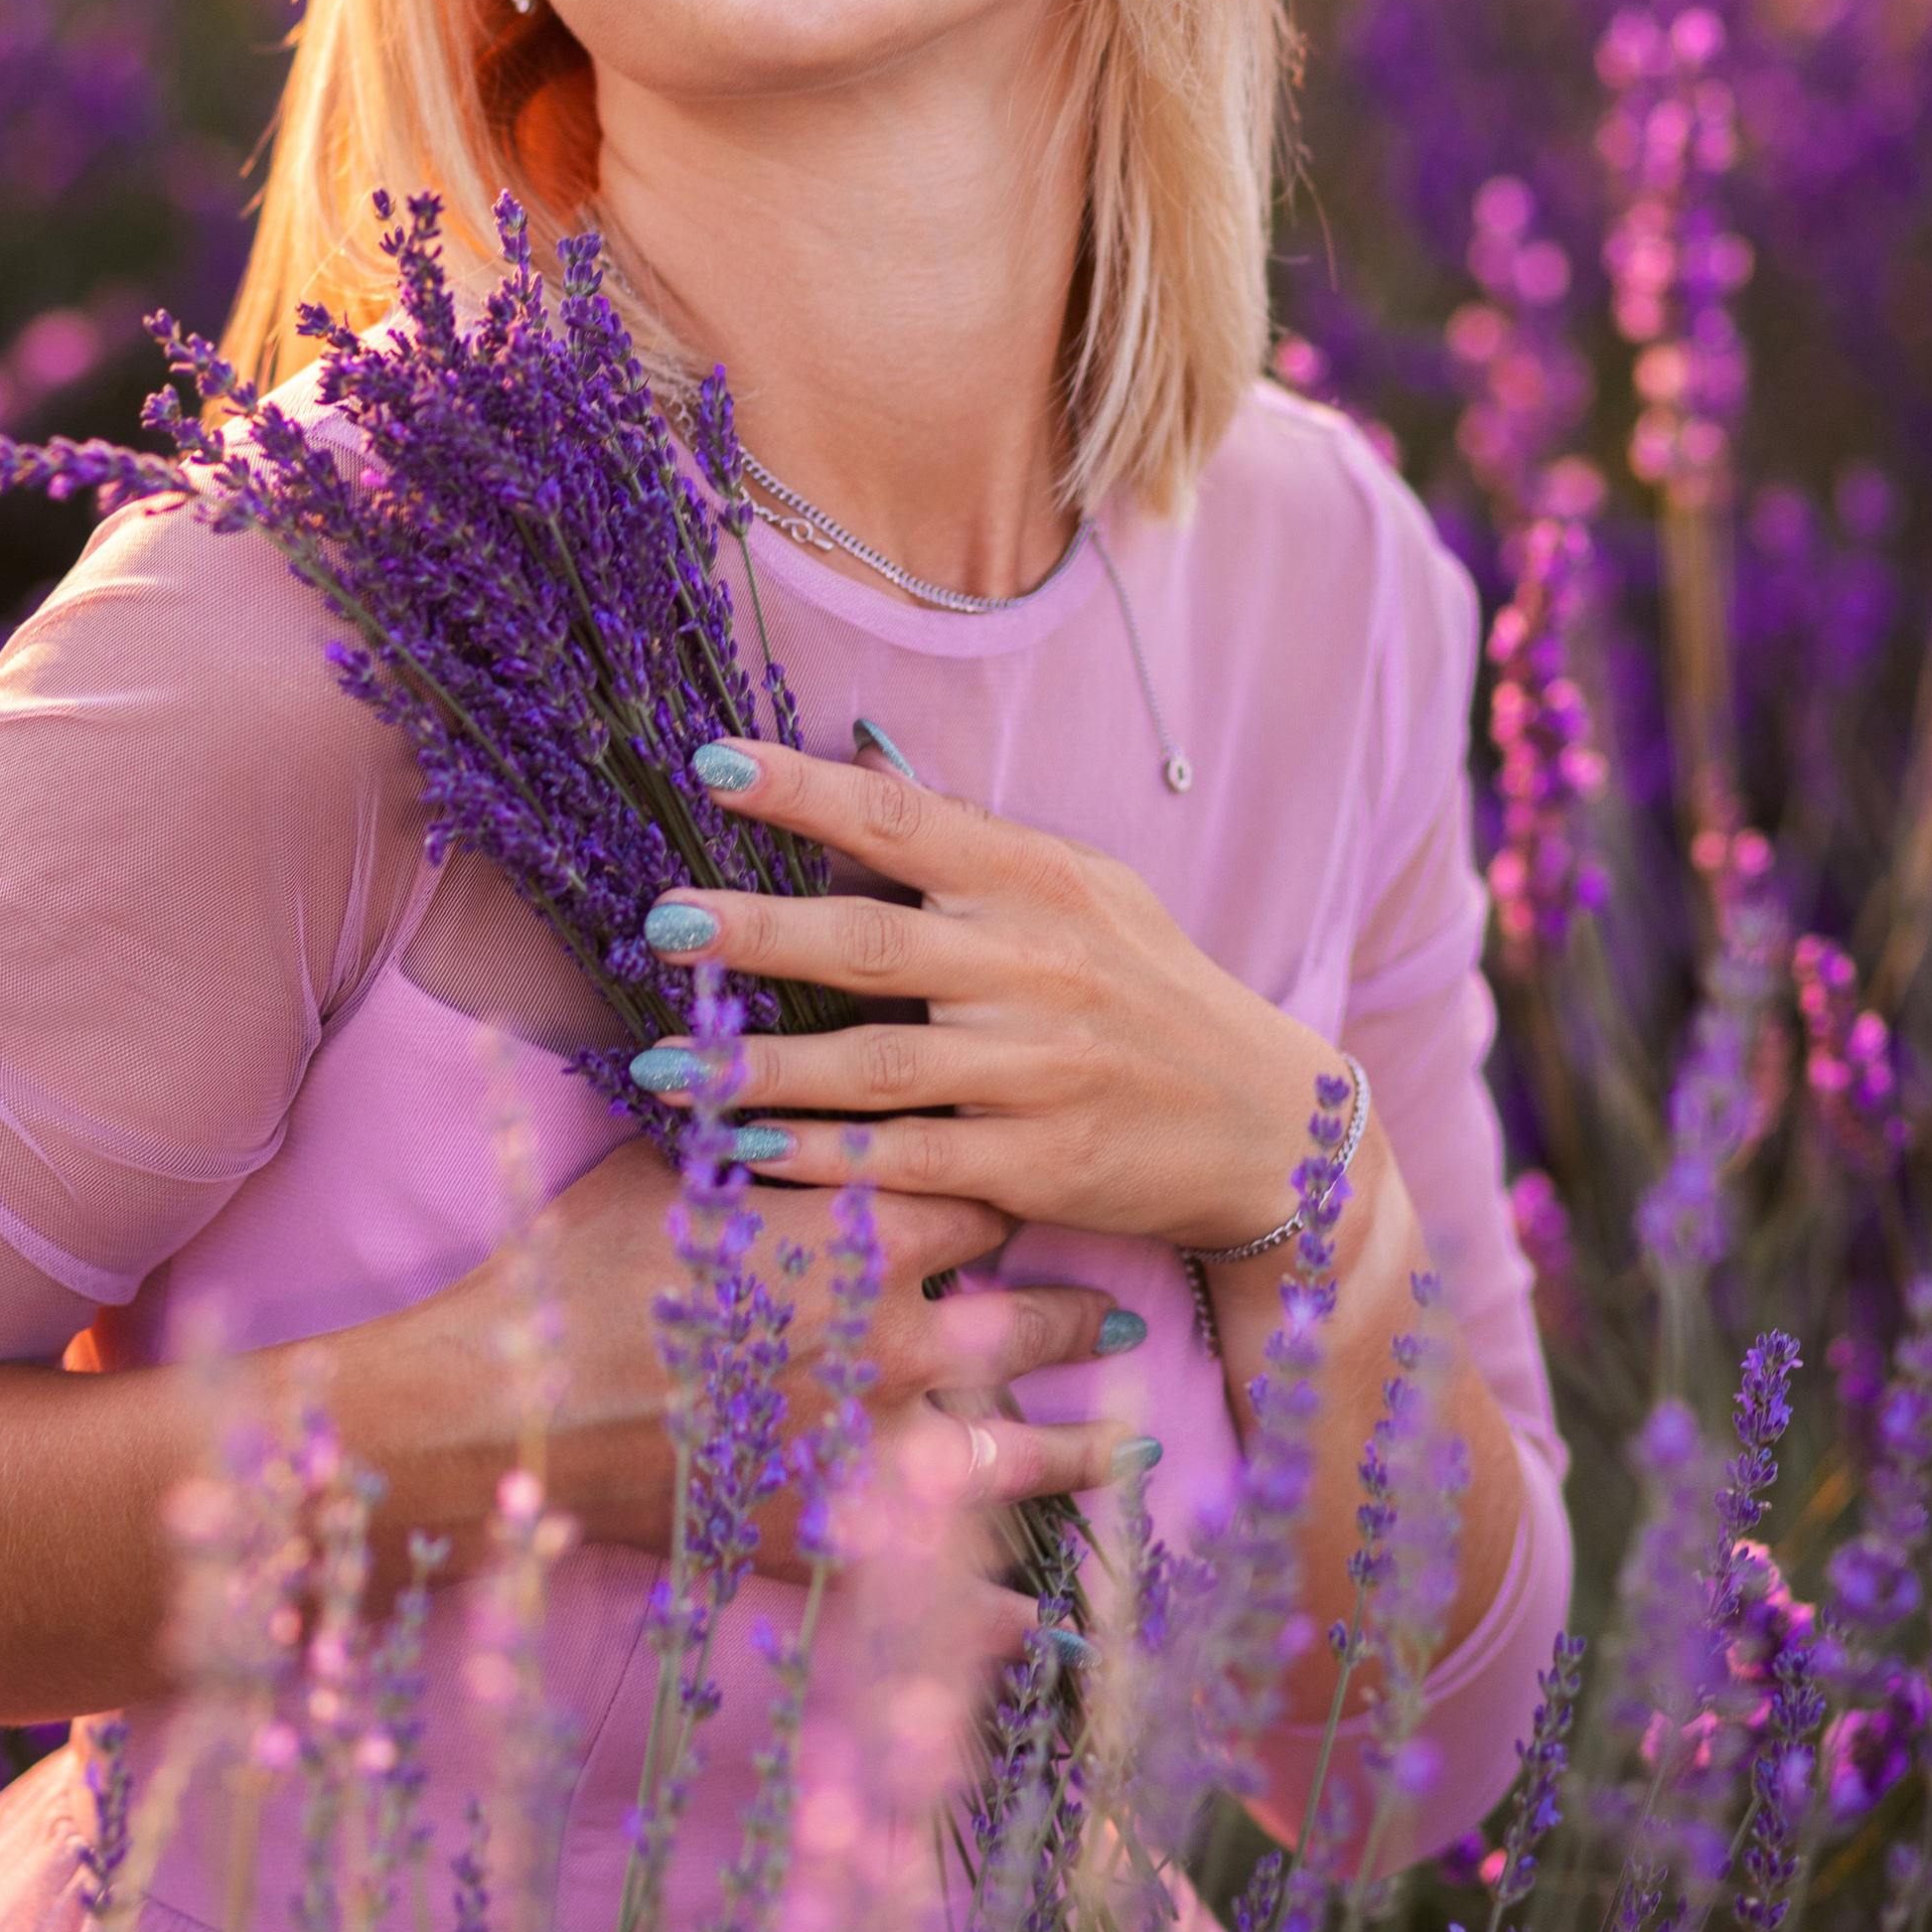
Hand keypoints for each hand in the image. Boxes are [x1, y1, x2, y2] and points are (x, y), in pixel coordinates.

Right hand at [332, 1139, 1131, 1589]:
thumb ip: (750, 1126)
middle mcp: (899, 1343)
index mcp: (867, 1237)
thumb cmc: (576, 1270)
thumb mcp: (669, 1170)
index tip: (1030, 1199)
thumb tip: (774, 1056)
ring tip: (1132, 1461)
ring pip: (1021, 1454)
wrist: (508, 1406)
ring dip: (1082, 1457)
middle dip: (1077, 1321)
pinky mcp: (833, 1539)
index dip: (1007, 1196)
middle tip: (1119, 1324)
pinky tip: (1040, 1612)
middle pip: (1030, 1323)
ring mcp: (874, 1450)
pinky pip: (942, 1587)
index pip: (985, 1201)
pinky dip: (998, 1604)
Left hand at [636, 737, 1340, 1250]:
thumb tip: (860, 770)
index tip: (711, 765)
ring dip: (759, 1066)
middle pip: (872, 942)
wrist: (1271, 1126)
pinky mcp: (1036, 1167)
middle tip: (660, 921)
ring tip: (665, 1064)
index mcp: (1037, 882)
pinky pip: (908, 1161)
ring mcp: (1037, 1072)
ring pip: (874, 1066)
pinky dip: (821, 1160)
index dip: (804, 789)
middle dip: (758, 931)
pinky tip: (743, 1154)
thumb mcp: (1089, 891)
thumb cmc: (1154, 992)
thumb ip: (977, 844)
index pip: (902, 820)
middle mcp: (1034, 970)